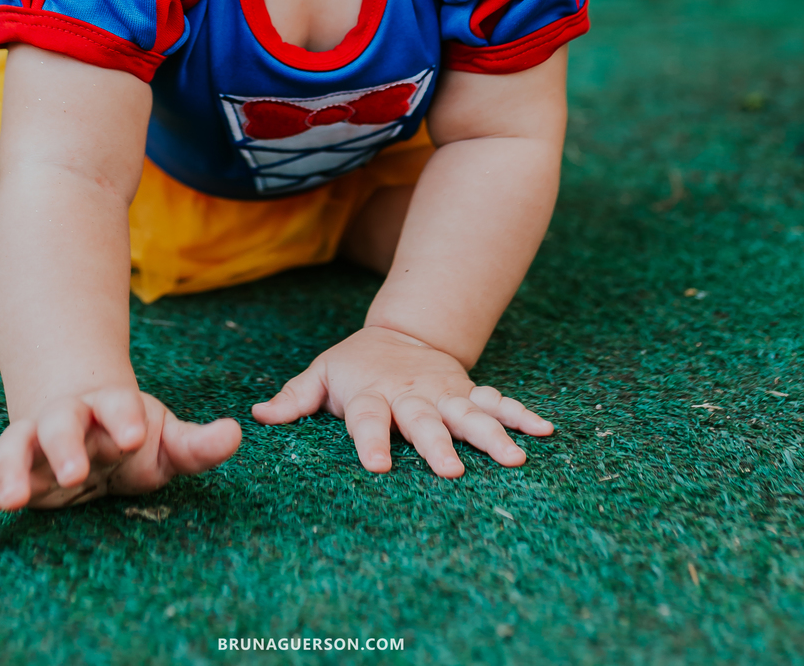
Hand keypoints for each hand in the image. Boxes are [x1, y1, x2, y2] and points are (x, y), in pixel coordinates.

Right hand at [0, 385, 240, 548]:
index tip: (132, 434)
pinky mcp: (12, 473)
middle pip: (61, 421)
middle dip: (66, 442)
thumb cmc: (128, 432)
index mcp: (108, 405)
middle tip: (75, 470)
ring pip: (15, 447)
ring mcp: (33, 443)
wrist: (82, 417)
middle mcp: (66, 418)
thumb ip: (197, 442)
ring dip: (12, 471)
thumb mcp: (166, 437)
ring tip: (14, 500)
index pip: (116, 404)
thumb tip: (237, 432)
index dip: (122, 415)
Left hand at [251, 325, 551, 477]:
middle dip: (437, 445)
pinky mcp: (469, 392)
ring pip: (468, 414)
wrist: (403, 332)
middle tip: (451, 471)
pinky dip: (521, 415)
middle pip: (424, 421)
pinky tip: (545, 431)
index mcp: (372, 394)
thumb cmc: (356, 364)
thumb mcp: (322, 373)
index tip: (378, 467)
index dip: (370, 442)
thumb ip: (295, 397)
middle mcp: (411, 396)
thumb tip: (258, 416)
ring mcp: (444, 393)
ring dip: (491, 434)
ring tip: (514, 458)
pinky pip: (498, 404)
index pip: (368, 420)